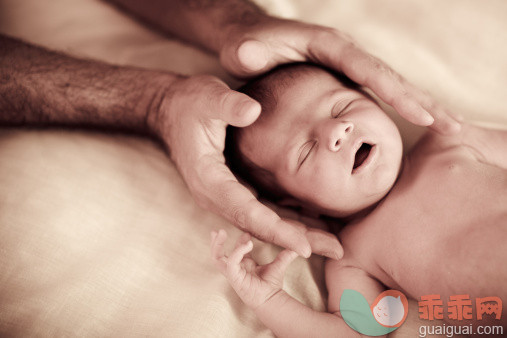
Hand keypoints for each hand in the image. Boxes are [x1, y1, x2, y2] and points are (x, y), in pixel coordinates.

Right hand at [153, 74, 342, 258]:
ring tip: (332, 242)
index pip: (246, 213)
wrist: (171, 110)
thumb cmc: (189, 105)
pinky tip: (313, 220)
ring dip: (297, 233)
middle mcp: (217, 196)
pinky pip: (264, 210)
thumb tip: (253, 111)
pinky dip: (288, 218)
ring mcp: (226, 195)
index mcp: (209, 180)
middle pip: (260, 227)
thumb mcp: (206, 98)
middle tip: (335, 250)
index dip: (276, 231)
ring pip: (264, 222)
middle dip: (297, 240)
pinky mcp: (234, 190)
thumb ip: (227, 105)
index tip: (304, 247)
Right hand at [211, 229, 297, 308]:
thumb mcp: (279, 265)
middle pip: (218, 255)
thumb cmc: (272, 285)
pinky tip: (248, 244)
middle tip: (218, 230)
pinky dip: (237, 252)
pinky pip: (230, 263)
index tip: (248, 233)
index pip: (236, 251)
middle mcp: (236, 269)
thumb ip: (286, 255)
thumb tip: (300, 248)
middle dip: (216, 242)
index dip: (240, 241)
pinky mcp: (234, 278)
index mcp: (244, 265)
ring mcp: (233, 274)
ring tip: (220, 232)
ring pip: (217, 258)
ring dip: (216, 245)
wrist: (272, 299)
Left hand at [219, 17, 461, 133]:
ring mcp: (350, 68)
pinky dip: (404, 110)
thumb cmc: (248, 47)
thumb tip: (247, 53)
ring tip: (453, 130)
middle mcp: (347, 56)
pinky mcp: (348, 80)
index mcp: (329, 47)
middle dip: (424, 103)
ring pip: (395, 87)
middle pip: (393, 79)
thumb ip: (249, 51)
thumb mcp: (245, 48)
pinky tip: (421, 125)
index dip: (395, 92)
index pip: (369, 70)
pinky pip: (382, 95)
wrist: (249, 41)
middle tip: (456, 128)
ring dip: (424, 107)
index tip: (421, 115)